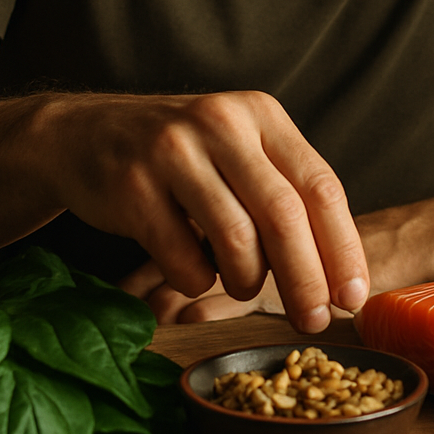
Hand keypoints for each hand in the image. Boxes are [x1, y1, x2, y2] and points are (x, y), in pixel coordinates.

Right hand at [40, 89, 368, 332]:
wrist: (80, 134)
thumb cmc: (177, 154)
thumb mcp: (237, 148)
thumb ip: (283, 190)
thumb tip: (337, 270)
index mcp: (261, 114)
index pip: (320, 184)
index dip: (342, 245)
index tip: (353, 293)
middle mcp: (223, 123)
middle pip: (285, 214)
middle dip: (306, 278)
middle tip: (314, 319)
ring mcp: (174, 150)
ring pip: (236, 238)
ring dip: (248, 280)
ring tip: (245, 285)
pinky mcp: (133, 185)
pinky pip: (182, 257)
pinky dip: (197, 281)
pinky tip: (193, 269)